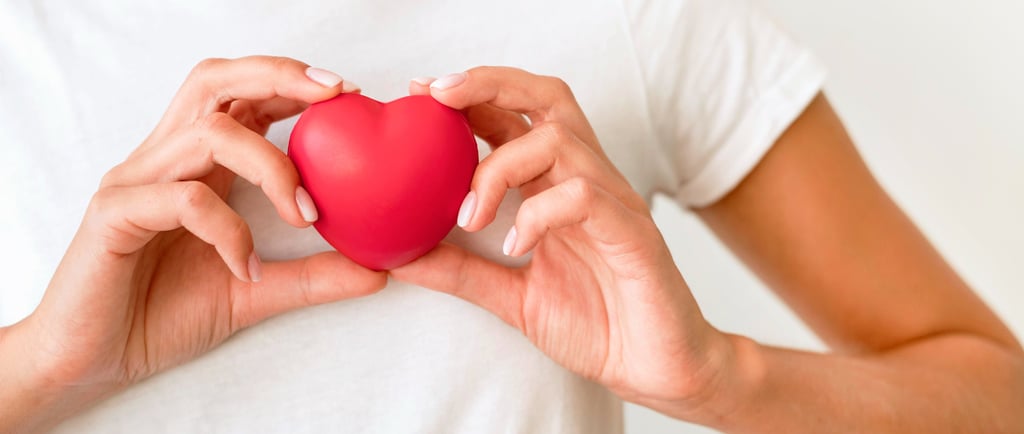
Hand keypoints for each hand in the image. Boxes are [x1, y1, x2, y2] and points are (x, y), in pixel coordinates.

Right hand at [3, 56, 384, 430]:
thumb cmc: (164, 313)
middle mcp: (164, 160)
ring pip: (208, 134)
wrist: (94, 361)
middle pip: (214, 82)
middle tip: (335, 96)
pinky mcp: (114, 215)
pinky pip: (182, 199)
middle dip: (278, 76)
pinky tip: (246, 267)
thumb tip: (379, 269)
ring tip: (305, 213)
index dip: (291, 82)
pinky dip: (228, 229)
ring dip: (271, 166)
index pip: (241, 96)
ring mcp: (135, 182)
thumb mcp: (255, 292)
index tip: (348, 94)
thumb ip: (313, 277)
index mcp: (195, 164)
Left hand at [394, 67, 735, 416]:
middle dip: (489, 84)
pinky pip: (585, 197)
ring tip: (470, 217)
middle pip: (547, 99)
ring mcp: (613, 203)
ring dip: (499, 168)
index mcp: (558, 186)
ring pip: (559, 141)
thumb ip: (461, 272)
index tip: (421, 92)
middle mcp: (587, 181)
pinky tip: (516, 249)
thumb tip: (399, 256)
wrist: (658, 368)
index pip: (517, 117)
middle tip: (438, 96)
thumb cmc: (597, 324)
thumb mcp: (511, 297)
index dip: (471, 95)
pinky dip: (539, 215)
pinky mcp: (633, 233)